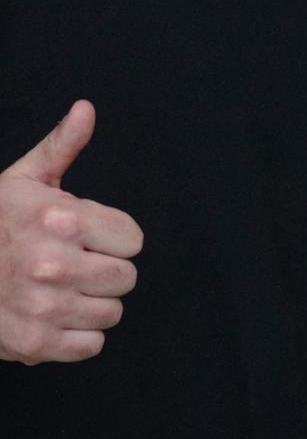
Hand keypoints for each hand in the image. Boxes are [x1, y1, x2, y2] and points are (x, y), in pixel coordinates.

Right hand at [0, 101, 143, 363]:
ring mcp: (43, 307)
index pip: (133, 239)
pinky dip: (78, 336)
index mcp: (60, 218)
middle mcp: (54, 263)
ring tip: (65, 288)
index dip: (115, 237)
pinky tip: (56, 315)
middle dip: (108, 269)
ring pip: (112, 312)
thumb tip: (86, 109)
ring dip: (94, 303)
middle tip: (78, 263)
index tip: (92, 236)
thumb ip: (62, 145)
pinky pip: (90, 345)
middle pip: (126, 277)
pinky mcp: (33, 343)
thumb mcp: (24, 178)